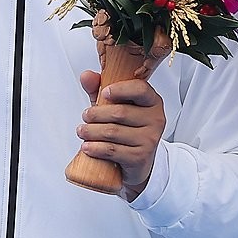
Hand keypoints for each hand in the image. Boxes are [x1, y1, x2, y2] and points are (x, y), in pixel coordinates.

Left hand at [78, 71, 166, 200]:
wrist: (138, 161)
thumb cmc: (127, 129)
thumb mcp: (114, 106)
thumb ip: (99, 89)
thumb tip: (86, 76)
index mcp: (152, 101)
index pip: (140, 89)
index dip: (120, 89)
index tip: (103, 93)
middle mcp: (155, 119)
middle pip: (120, 112)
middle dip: (96, 114)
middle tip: (85, 116)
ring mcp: (149, 139)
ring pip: (112, 132)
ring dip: (91, 132)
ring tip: (82, 131)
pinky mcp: (140, 157)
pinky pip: (113, 150)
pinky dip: (96, 148)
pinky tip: (87, 146)